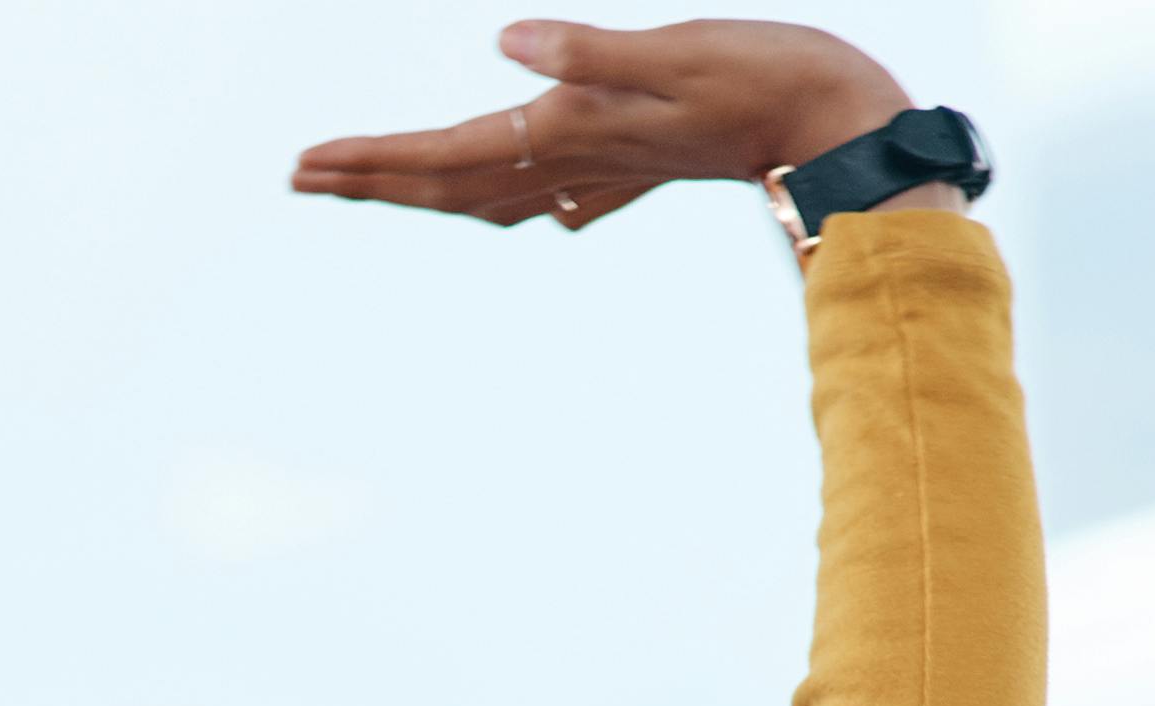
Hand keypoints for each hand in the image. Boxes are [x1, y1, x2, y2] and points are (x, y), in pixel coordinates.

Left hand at [291, 19, 922, 233]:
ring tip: (370, 184)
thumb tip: (508, 50)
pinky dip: (515, 194)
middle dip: (373, 179)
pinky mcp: (644, 159)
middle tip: (303, 176)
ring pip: (494, 188)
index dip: (374, 160)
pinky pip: (556, 187)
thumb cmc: (775, 79)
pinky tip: (517, 206)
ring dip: (424, 189)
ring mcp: (610, 167)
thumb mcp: (680, 50)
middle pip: (451, 181)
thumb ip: (591, 54)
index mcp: (573, 131)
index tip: (308, 165)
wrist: (851, 132)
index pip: (447, 152)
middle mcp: (579, 159)